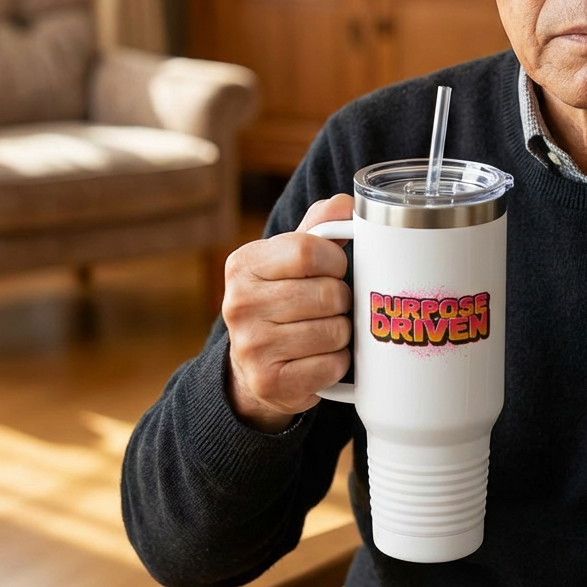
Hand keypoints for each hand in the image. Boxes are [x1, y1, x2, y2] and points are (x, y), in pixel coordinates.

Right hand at [222, 194, 353, 432]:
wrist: (253, 366)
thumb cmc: (283, 299)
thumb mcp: (292, 257)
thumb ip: (320, 226)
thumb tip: (347, 204)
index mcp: (243, 264)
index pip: (309, 250)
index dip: (336, 260)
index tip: (336, 268)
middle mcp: (238, 304)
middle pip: (327, 293)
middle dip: (342, 299)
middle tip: (330, 305)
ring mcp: (251, 347)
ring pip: (334, 331)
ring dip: (342, 332)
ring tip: (324, 330)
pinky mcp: (270, 383)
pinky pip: (333, 366)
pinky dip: (338, 362)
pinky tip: (320, 358)